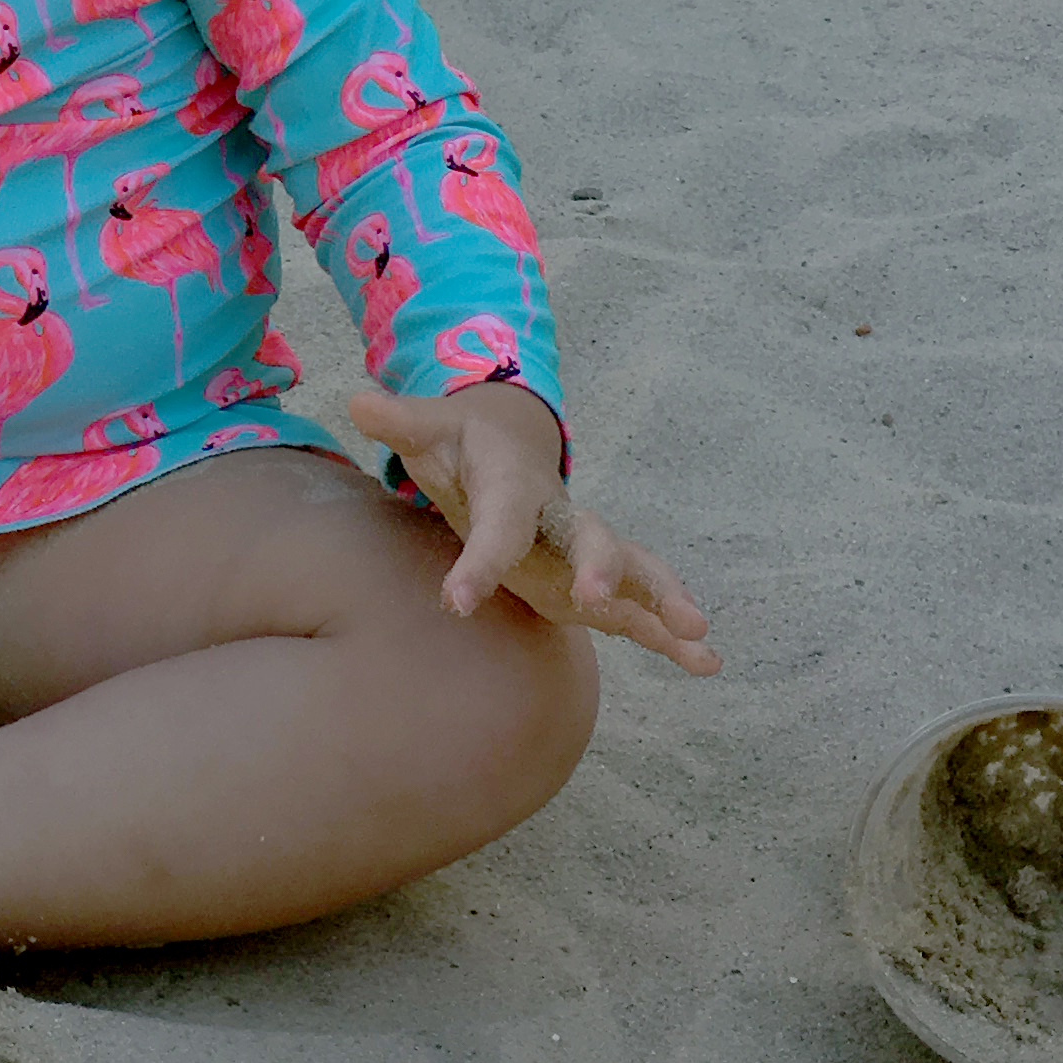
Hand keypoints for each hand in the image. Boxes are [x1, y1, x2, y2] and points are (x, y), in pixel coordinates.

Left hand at [351, 382, 719, 672]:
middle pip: (592, 538)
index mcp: (515, 490)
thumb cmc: (463, 449)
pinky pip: (640, 610)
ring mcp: (585, 553)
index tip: (456, 602)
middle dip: (601, 566)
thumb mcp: (431, 432)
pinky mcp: (595, 584)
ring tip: (699, 635)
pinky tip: (706, 663)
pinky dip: (671, 635)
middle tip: (598, 597)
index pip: (499, 524)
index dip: (479, 561)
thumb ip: (402, 423)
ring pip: (635, 574)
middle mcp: (561, 520)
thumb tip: (357, 399)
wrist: (508, 453)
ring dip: (664, 600)